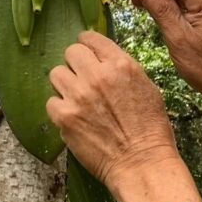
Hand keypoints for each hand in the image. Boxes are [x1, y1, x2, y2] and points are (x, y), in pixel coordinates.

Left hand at [47, 31, 201, 201]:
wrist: (142, 164)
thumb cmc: (150, 129)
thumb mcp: (146, 87)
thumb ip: (121, 69)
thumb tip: (102, 58)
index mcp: (121, 65)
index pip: (90, 38)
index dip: (87, 46)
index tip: (86, 54)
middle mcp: (98, 76)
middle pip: (70, 52)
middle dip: (75, 64)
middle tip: (82, 79)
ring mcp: (79, 96)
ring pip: (56, 73)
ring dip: (65, 85)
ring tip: (76, 99)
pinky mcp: (65, 117)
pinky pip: (51, 102)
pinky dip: (60, 109)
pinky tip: (73, 118)